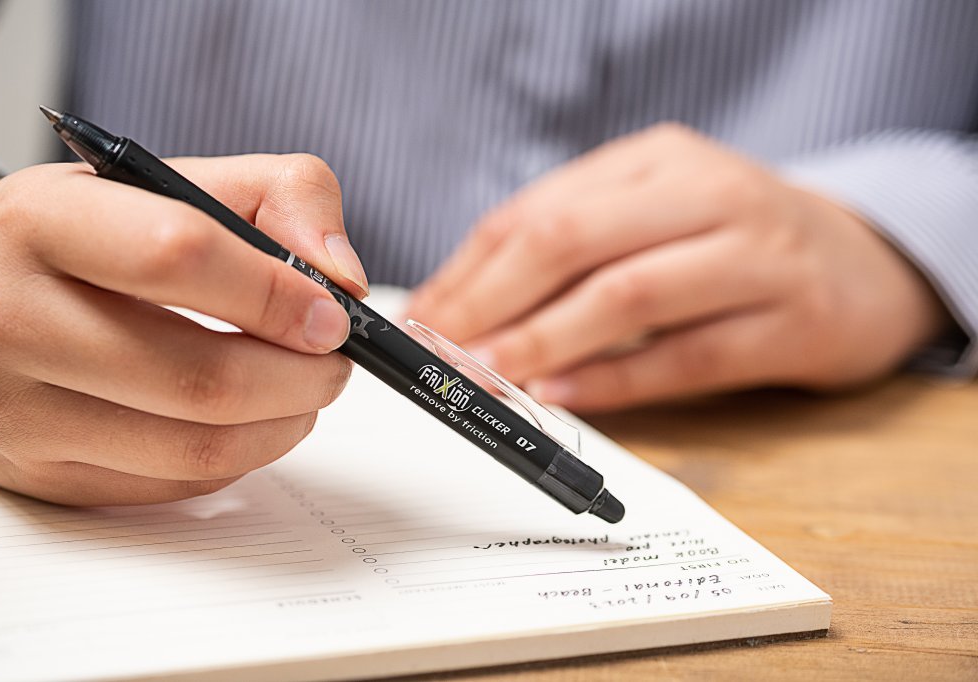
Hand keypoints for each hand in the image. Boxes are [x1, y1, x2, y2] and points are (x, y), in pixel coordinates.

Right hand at [0, 154, 368, 503]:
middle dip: (302, 377)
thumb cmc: (83, 234)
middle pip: (201, 379)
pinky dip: (239, 456)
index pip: (176, 255)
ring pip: (197, 449)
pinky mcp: (39, 473)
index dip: (276, 292)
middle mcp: (12, 318)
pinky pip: (176, 485)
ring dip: (284, 424)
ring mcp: (19, 410)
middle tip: (334, 359)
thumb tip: (342, 277)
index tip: (332, 312)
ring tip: (302, 388)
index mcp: (44, 222)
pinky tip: (246, 419)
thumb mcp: (169, 178)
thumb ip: (280, 194)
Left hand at [407, 124, 947, 410]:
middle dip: (491, 302)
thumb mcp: (657, 214)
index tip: (423, 319)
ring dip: (544, 340)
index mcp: (658, 160)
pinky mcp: (794, 322)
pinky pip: (688, 356)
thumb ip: (575, 246)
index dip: (470, 270)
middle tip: (442, 353)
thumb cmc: (736, 242)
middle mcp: (709, 193)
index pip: (537, 211)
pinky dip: (617, 379)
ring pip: (628, 294)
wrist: (867, 265)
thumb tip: (467, 307)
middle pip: (573, 240)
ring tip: (488, 375)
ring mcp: (758, 255)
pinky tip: (564, 396)